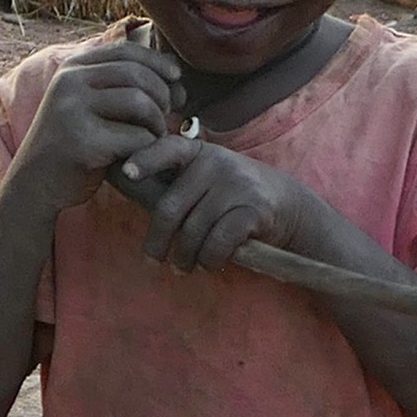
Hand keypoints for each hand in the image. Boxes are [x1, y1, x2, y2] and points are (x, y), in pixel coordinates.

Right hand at [11, 40, 179, 210]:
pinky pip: (136, 136)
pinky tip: (142, 154)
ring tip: (154, 135)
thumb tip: (174, 69)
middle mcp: (69, 83)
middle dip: (162, 94)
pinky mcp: (83, 142)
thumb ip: (122, 83)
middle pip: (136, 74)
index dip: (157, 62)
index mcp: (71, 68)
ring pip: (139, 102)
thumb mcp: (90, 103)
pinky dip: (148, 146)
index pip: (125, 51)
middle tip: (166, 114)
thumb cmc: (74, 143)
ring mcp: (72, 111)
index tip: (175, 77)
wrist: (35, 183)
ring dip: (157, 122)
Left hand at [112, 134, 318, 276]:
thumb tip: (130, 193)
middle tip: (154, 260)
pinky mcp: (254, 209)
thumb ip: (178, 185)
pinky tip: (209, 264)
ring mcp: (236, 185)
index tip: (127, 174)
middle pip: (171, 208)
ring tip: (184, 267)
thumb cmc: (234, 196)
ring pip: (193, 231)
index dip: (145, 160)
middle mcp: (216, 164)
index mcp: (199, 153)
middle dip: (158, 241)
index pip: (168, 149)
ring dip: (185, 257)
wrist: (289, 205)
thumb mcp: (208, 179)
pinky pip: (218, 242)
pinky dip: (209, 260)